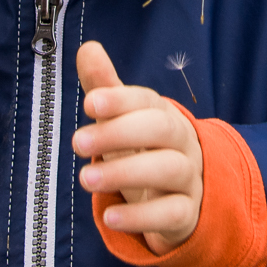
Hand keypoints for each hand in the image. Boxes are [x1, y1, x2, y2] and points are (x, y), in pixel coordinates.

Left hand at [72, 41, 204, 253]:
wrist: (180, 199)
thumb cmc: (144, 151)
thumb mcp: (123, 121)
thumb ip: (104, 88)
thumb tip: (87, 48)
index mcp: (163, 114)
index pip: (148, 100)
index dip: (120, 99)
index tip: (89, 104)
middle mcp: (182, 142)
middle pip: (162, 128)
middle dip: (120, 132)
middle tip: (77, 142)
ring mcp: (189, 178)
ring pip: (170, 169)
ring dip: (125, 172)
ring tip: (86, 178)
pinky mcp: (187, 214)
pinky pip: (172, 213)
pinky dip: (142, 216)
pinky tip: (111, 217)